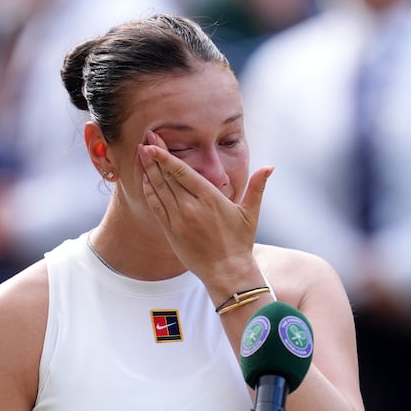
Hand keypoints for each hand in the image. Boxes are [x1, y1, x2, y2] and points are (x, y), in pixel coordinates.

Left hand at [138, 131, 272, 283]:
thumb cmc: (240, 242)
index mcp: (210, 198)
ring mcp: (179, 219)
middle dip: (154, 157)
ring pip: (159, 190)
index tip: (154, 142)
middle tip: (144, 139)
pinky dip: (149, 192)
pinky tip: (144, 179)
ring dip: (148, 170)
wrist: (227, 272)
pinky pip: (156, 207)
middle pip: (167, 176)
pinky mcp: (171, 231)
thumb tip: (270, 166)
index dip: (166, 156)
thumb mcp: (251, 213)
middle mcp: (191, 207)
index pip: (183, 171)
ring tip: (140, 154)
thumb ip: (257, 187)